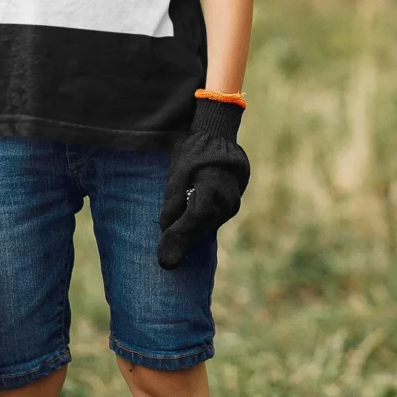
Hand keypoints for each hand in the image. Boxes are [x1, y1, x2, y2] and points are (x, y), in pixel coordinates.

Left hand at [157, 96, 250, 269]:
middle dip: (182, 243)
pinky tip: (186, 231)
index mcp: (210, 189)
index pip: (191, 222)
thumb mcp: (177, 173)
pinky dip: (200, 226)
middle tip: (164, 260)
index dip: (176, 239)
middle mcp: (226, 200)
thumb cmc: (194, 151)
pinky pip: (214, 221)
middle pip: (200, 229)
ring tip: (172, 246)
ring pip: (207, 227)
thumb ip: (172, 202)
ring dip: (191, 235)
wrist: (219, 136)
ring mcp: (232, 203)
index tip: (163, 259)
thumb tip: (165, 230)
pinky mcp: (233, 205)